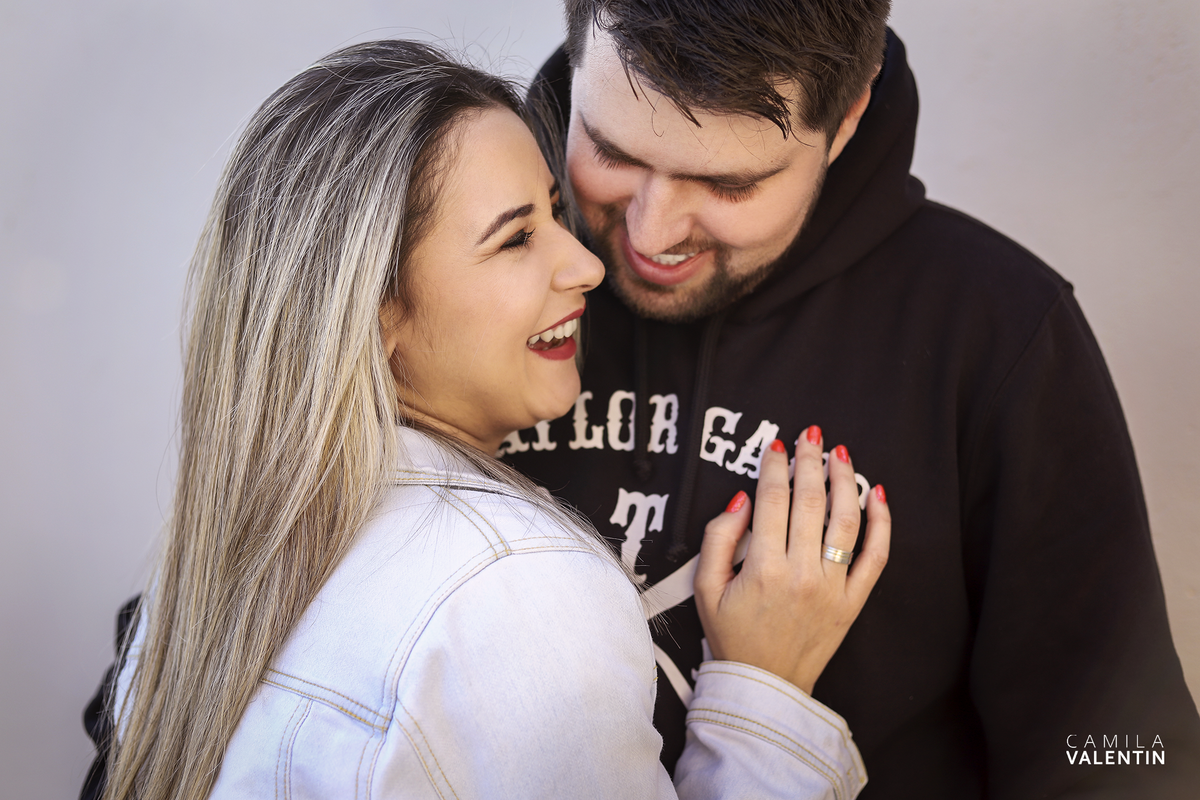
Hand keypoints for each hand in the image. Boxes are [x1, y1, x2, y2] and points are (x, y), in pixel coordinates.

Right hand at [694, 426, 889, 693]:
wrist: (763, 685)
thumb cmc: (732, 636)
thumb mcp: (704, 588)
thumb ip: (717, 539)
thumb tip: (741, 499)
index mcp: (763, 569)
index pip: (772, 501)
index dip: (774, 467)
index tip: (776, 445)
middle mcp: (802, 574)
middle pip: (810, 501)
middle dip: (809, 461)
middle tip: (810, 436)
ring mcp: (832, 588)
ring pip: (845, 521)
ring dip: (844, 481)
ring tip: (840, 454)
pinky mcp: (853, 602)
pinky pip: (875, 557)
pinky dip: (881, 524)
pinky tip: (877, 495)